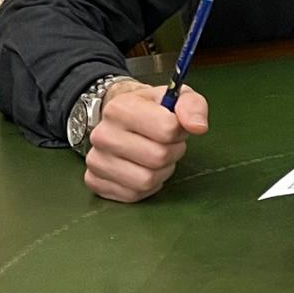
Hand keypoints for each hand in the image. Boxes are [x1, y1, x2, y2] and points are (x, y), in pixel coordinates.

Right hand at [83, 81, 208, 203]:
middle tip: (167, 143)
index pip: (167, 128)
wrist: (123, 120)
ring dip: (161, 171)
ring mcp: (96, 160)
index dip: (179, 130)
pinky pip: (133, 194)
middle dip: (172, 152)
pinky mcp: (95, 181)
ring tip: (156, 157)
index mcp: (120, 108)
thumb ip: (193, 106)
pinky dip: (146, 186)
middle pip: (158, 157)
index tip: (173, 125)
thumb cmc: (153, 110)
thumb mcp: (177, 97)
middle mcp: (102, 134)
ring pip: (146, 180)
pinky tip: (143, 169)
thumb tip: (198, 127)